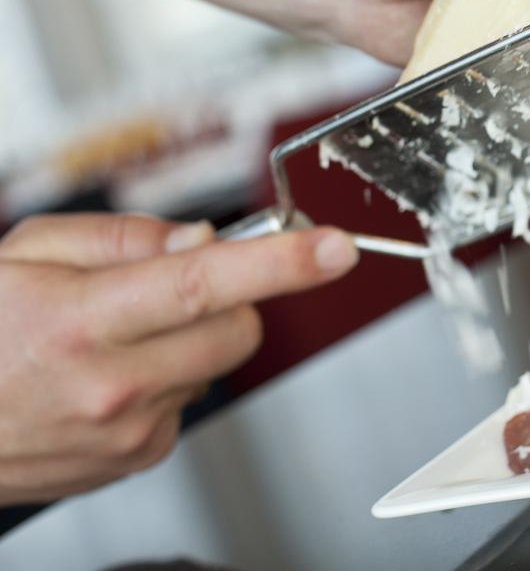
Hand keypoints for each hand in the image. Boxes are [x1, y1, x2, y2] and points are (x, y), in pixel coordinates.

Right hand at [0, 213, 357, 505]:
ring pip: (218, 363)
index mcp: (82, 319)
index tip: (334, 247)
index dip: (283, 262)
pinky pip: (191, 399)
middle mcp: (110, 382)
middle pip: (236, 328)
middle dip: (231, 297)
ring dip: (192, 340)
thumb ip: (124, 237)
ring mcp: (127, 429)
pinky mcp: (138, 457)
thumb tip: (203, 239)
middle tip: (174, 288)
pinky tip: (111, 377)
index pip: (206, 282)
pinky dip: (170, 380)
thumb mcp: (28, 252)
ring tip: (117, 337)